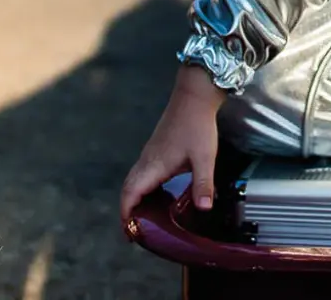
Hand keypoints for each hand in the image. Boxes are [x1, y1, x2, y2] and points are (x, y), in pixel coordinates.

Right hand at [120, 65, 226, 223]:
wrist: (194, 96)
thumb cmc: (197, 125)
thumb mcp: (204, 157)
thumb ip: (203, 184)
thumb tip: (204, 209)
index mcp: (153, 166)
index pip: (130, 195)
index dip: (126, 215)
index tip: (130, 233)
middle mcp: (146, 160)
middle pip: (128, 190)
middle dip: (128, 211)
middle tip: (137, 230)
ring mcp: (150, 153)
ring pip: (135, 180)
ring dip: (135, 198)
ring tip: (147, 216)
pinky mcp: (157, 148)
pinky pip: (142, 173)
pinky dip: (144, 187)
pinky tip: (159, 192)